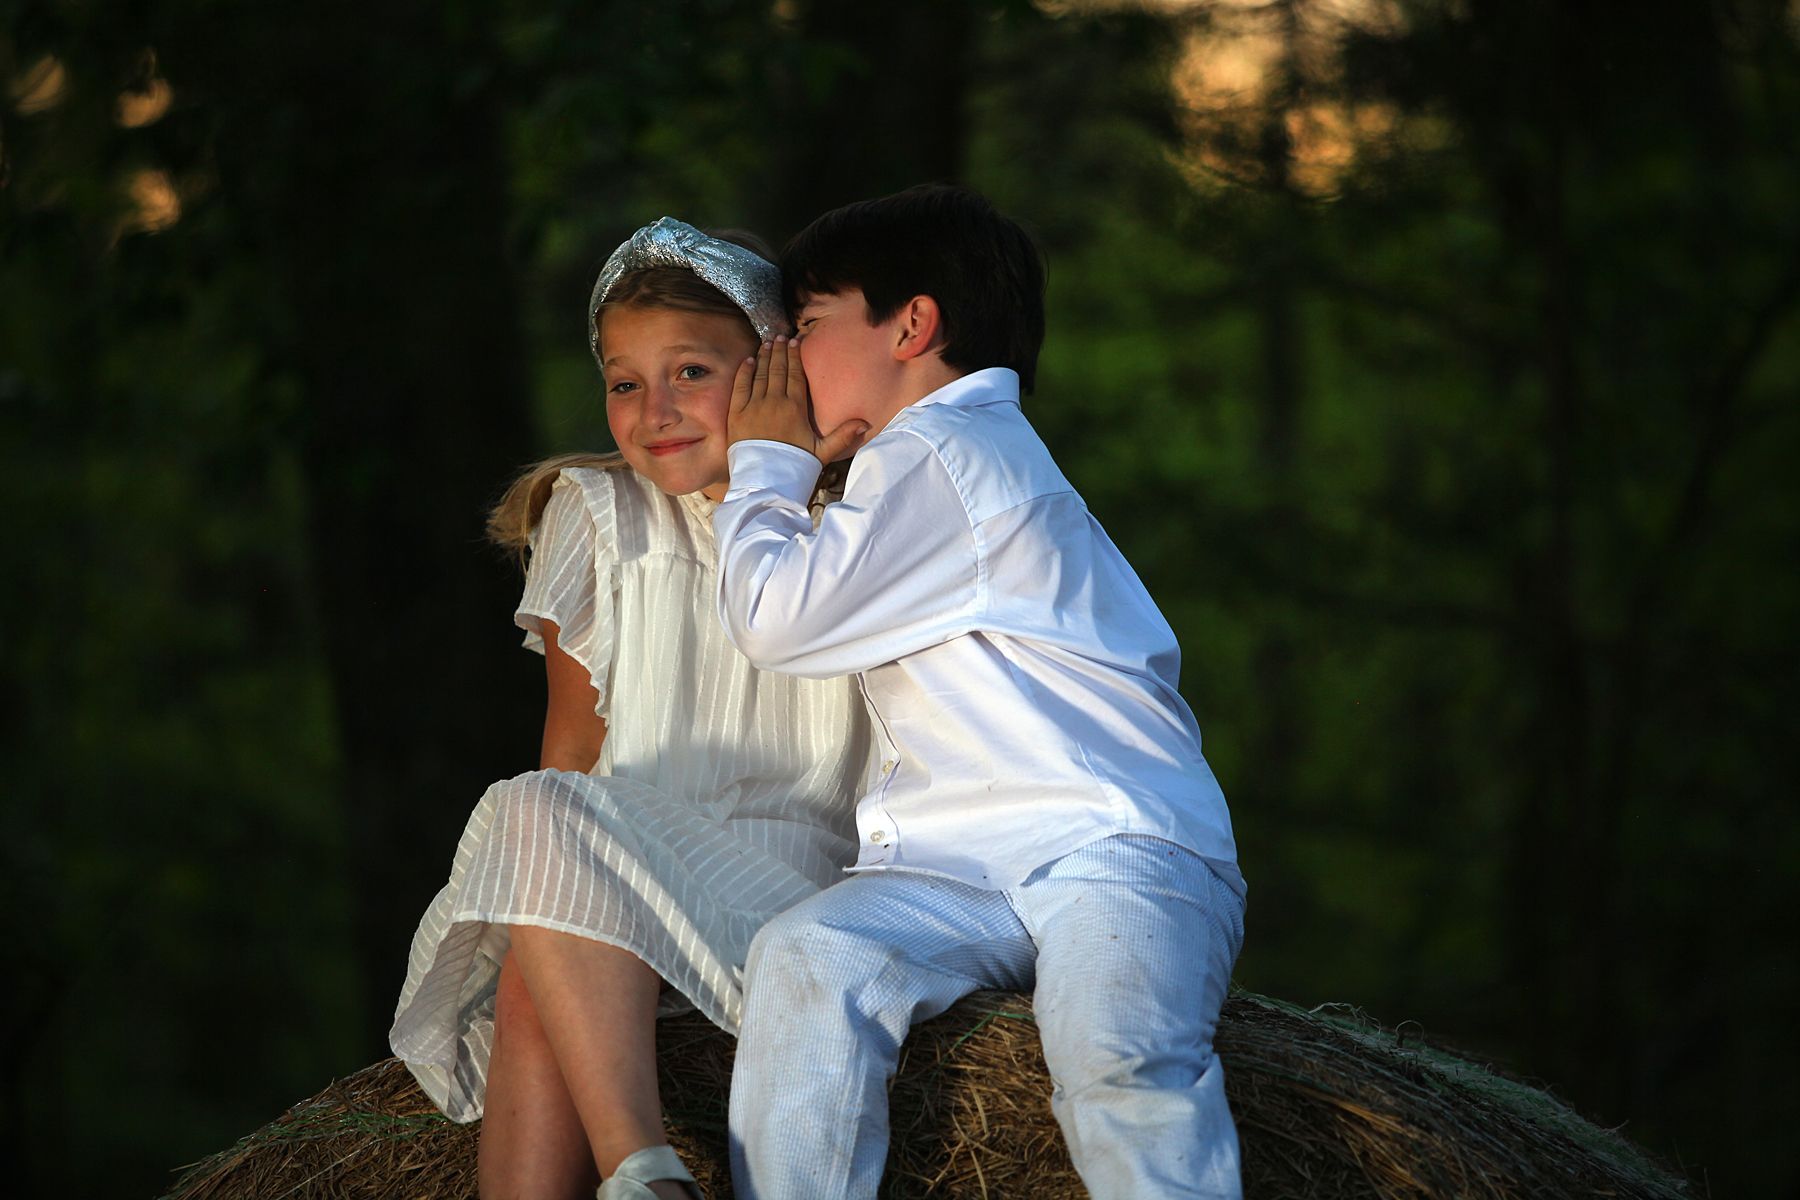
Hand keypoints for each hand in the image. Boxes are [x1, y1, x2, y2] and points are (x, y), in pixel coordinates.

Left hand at [728, 336, 867, 464]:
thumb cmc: (795, 467)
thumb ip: (842, 435)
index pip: (795, 375)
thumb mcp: (822, 452)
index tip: (795, 342)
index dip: (795, 357)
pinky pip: (740, 387)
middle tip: (780, 336)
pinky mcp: (736, 415)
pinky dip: (744, 372)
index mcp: (795, 408)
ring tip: (767, 343)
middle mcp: (773, 402)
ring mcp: (753, 407)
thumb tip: (866, 423)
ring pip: (759, 375)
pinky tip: (748, 361)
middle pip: (777, 370)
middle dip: (779, 351)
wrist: (765, 482)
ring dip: (764, 357)